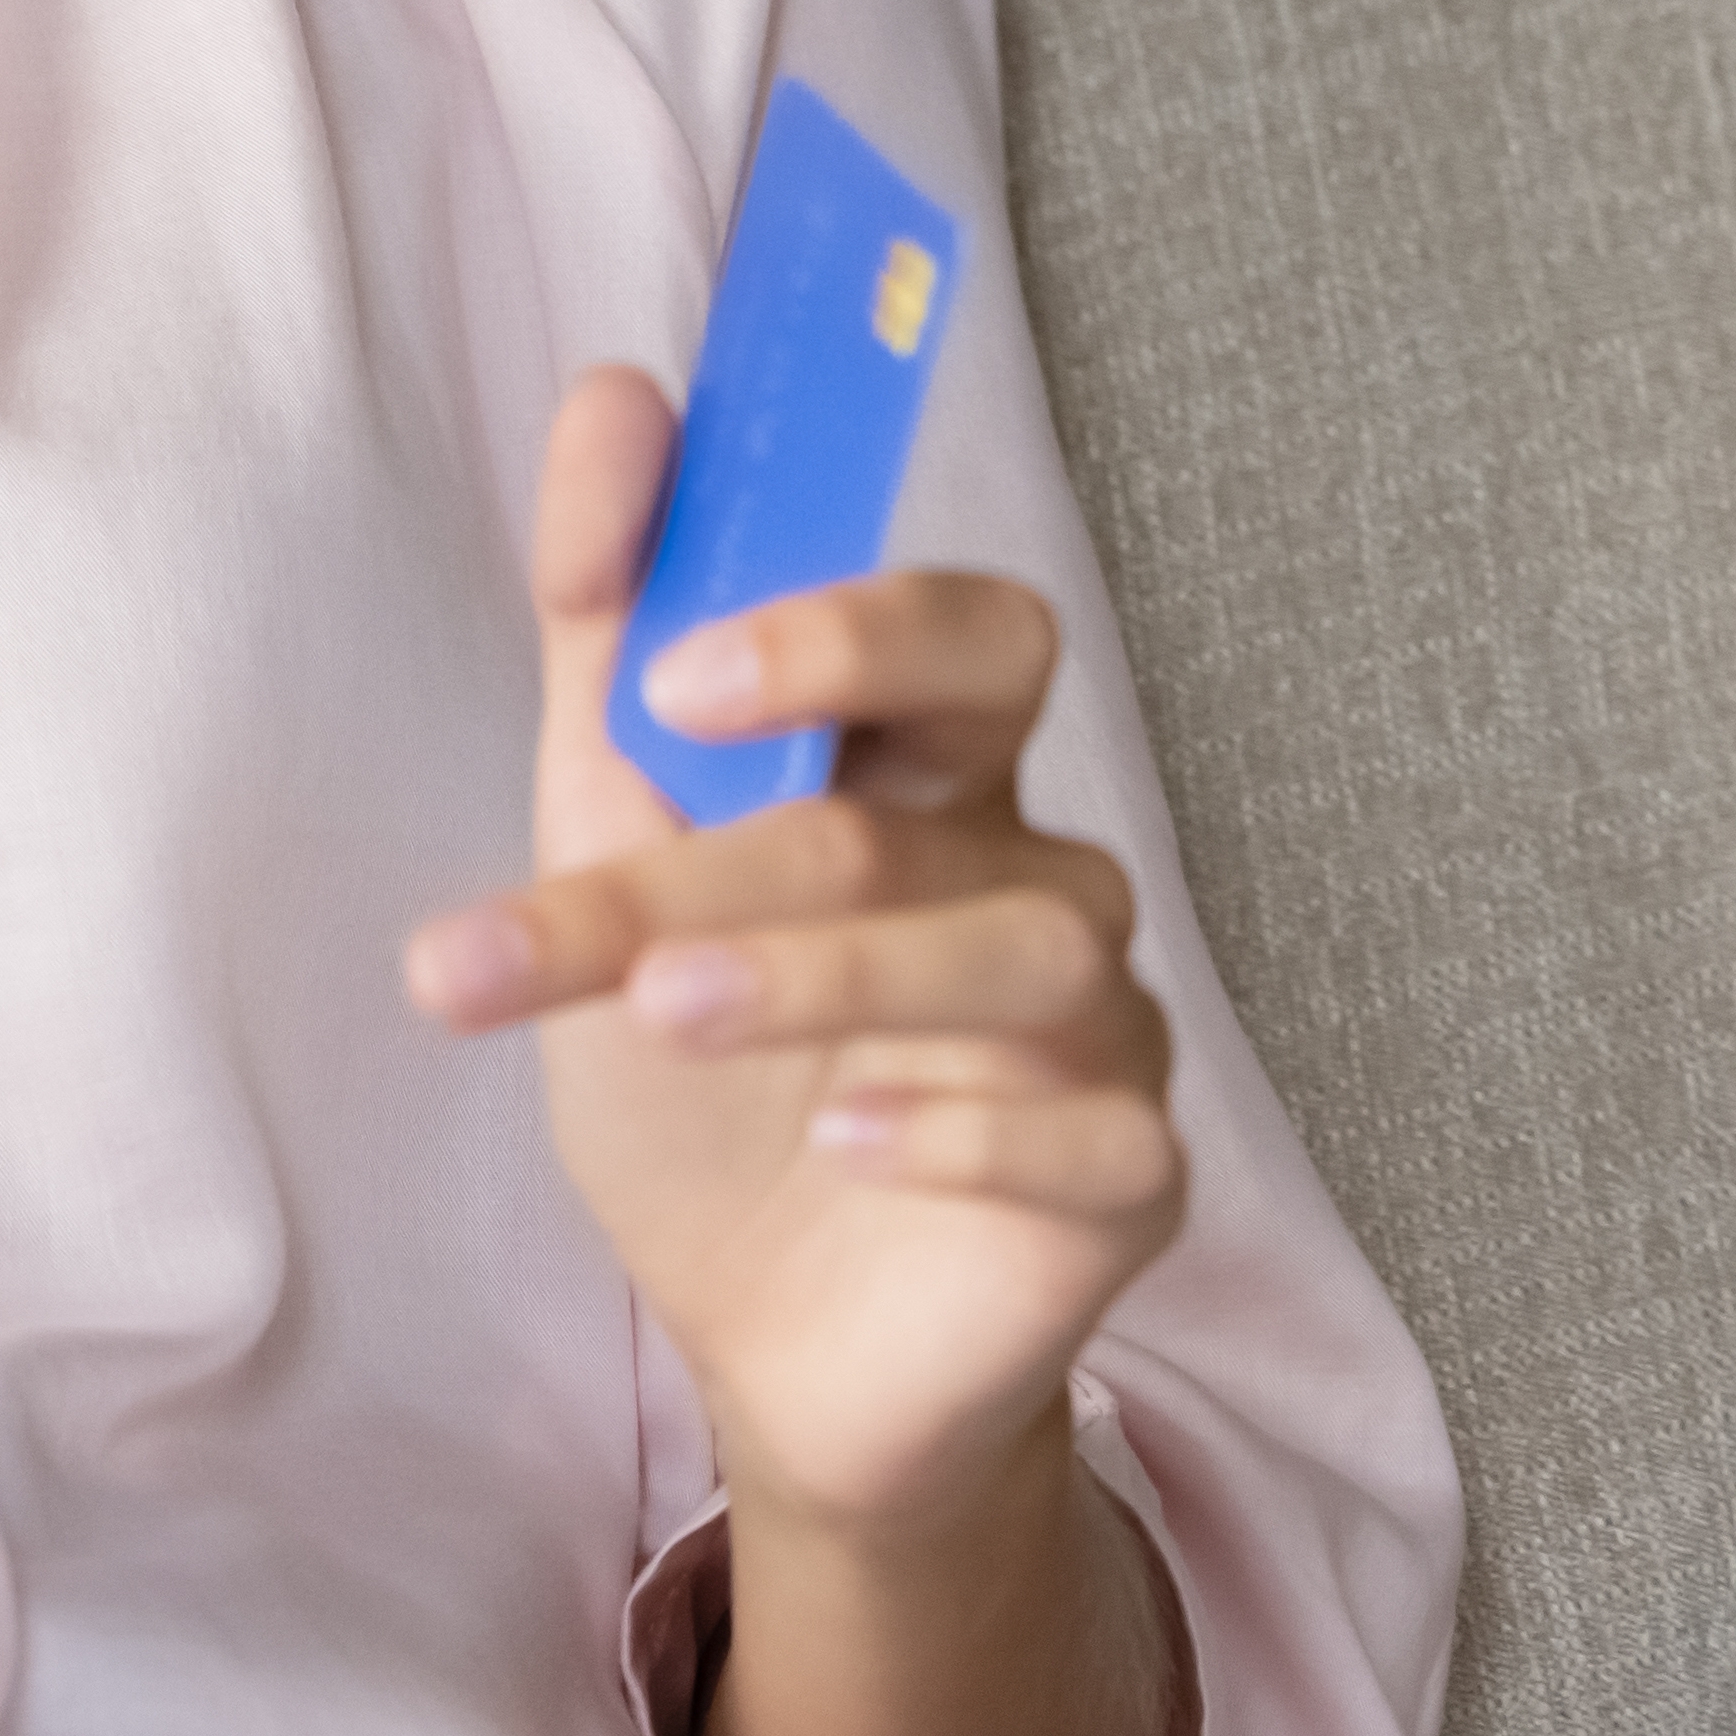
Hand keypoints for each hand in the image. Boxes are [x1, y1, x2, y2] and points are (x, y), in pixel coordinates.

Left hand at [401, 360, 1181, 1540]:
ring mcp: (1096, 1028)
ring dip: (823, 968)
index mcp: (923, 774)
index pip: (959, 628)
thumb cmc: (694, 1072)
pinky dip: (957, 1128)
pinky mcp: (1128, 1181)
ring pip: (1012, 950)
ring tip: (668, 1011)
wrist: (759, 1341)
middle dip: (784, 802)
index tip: (674, 666)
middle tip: (639, 829)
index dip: (840, 621)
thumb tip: (614, 394)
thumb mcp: (611, 844)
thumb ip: (607, 629)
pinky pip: (1090, 1130)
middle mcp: (1028, 874)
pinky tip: (841, 1140)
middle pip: (973, 764)